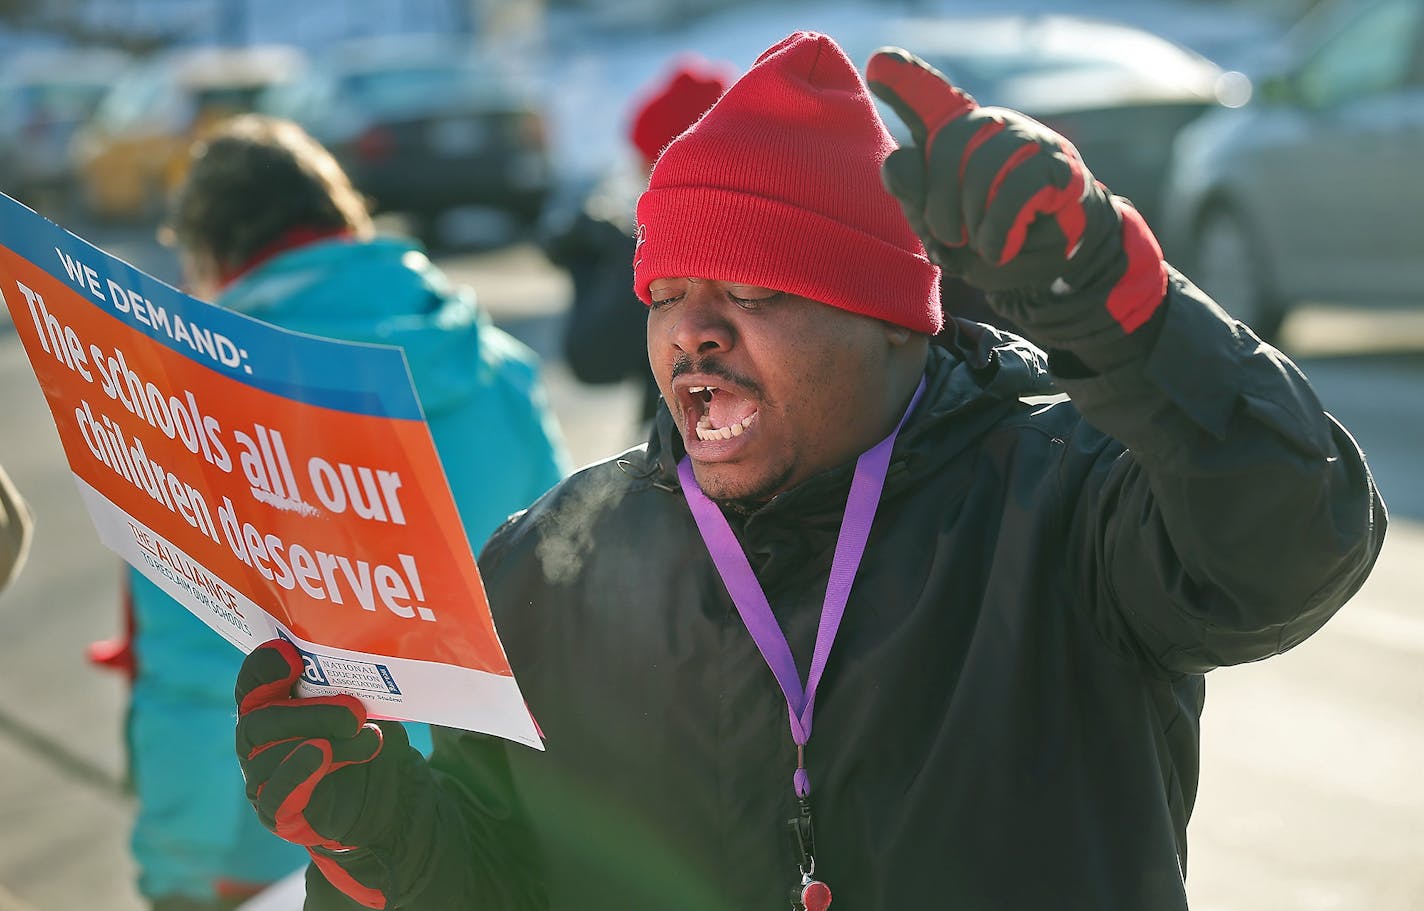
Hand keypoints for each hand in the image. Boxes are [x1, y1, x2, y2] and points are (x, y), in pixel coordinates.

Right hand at [235, 639, 418, 907]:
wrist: (392, 800)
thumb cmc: (372, 740)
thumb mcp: (376, 705)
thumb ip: (374, 680)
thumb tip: (416, 647)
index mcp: (274, 708)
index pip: (253, 685)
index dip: (263, 668)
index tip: (291, 654)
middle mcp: (261, 744)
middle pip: (258, 721)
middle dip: (308, 712)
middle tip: (356, 711)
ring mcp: (266, 781)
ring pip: (268, 757)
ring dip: (320, 738)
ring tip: (368, 737)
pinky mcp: (279, 815)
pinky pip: (275, 796)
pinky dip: (298, 772)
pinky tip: (323, 754)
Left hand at [866, 47, 1167, 367]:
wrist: (1054, 257)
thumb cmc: (990, 237)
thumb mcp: (942, 228)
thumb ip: (915, 198)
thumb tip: (900, 162)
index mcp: (954, 135)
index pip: (927, 98)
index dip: (903, 80)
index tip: (878, 64)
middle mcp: (989, 125)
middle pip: (945, 145)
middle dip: (937, 204)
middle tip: (947, 239)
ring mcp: (1026, 138)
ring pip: (982, 167)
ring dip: (973, 221)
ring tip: (980, 247)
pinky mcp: (1057, 164)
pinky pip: (1016, 189)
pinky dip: (998, 229)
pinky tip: (1000, 248)